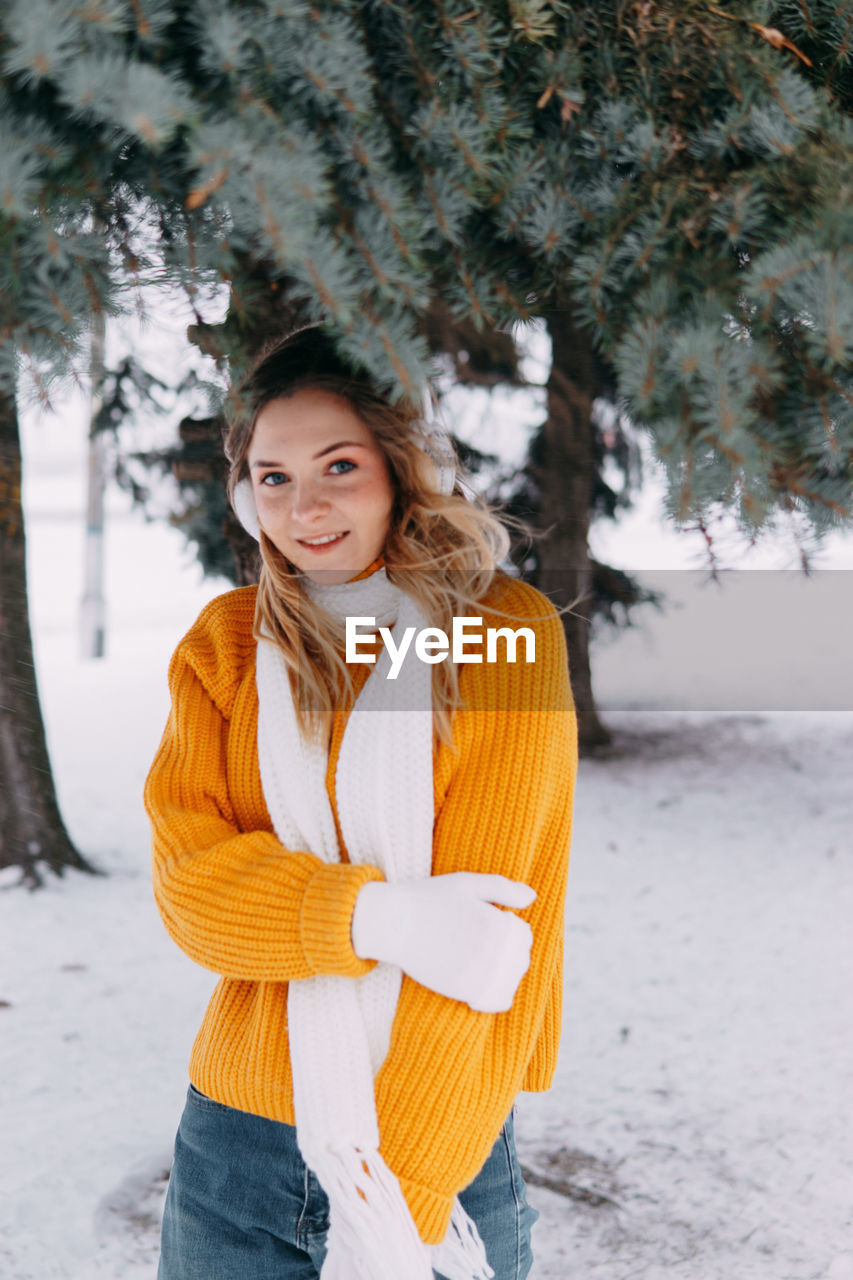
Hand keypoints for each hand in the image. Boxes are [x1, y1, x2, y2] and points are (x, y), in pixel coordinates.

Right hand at [351, 872, 535, 1012]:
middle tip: (489, 946)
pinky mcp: (462, 989)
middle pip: (520, 960)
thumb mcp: (467, 883)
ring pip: (510, 981)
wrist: (393, 923)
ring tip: (487, 964)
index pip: (524, 936)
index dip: (515, 933)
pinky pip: (494, 999)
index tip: (500, 928)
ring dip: (505, 975)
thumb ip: (503, 888)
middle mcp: (490, 947)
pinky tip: (484, 984)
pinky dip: (496, 995)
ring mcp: (477, 970)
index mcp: (494, 920)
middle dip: (511, 954)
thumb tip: (532, 897)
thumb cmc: (429, 898)